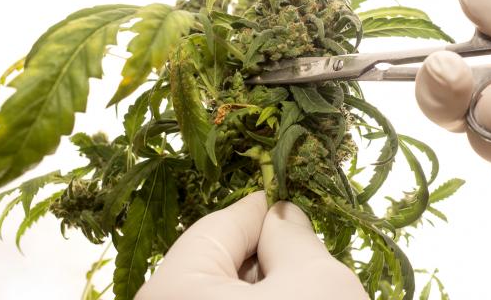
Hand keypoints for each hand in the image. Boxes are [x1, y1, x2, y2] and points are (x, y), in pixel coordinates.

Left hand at [137, 192, 367, 299]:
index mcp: (174, 290)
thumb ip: (295, 235)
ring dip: (271, 288)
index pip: (224, 225)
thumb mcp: (316, 282)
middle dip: (270, 255)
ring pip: (230, 294)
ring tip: (310, 293)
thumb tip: (284, 215)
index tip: (297, 200)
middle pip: (223, 263)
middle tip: (312, 259)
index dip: (267, 208)